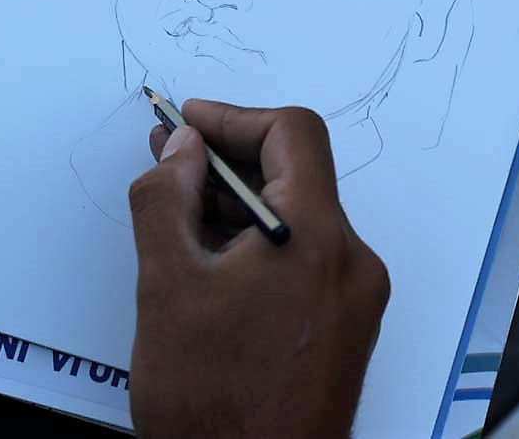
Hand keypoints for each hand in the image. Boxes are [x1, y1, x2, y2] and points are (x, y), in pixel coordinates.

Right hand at [128, 102, 388, 438]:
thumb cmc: (211, 402)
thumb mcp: (165, 285)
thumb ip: (164, 198)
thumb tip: (180, 146)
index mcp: (315, 240)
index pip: (293, 133)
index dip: (233, 116)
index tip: (185, 122)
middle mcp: (350, 263)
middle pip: (296, 173)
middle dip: (227, 159)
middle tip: (167, 159)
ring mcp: (354, 299)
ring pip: (297, 216)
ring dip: (239, 201)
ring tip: (176, 211)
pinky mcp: (345, 326)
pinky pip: (304, 255)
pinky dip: (257, 240)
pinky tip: (208, 257)